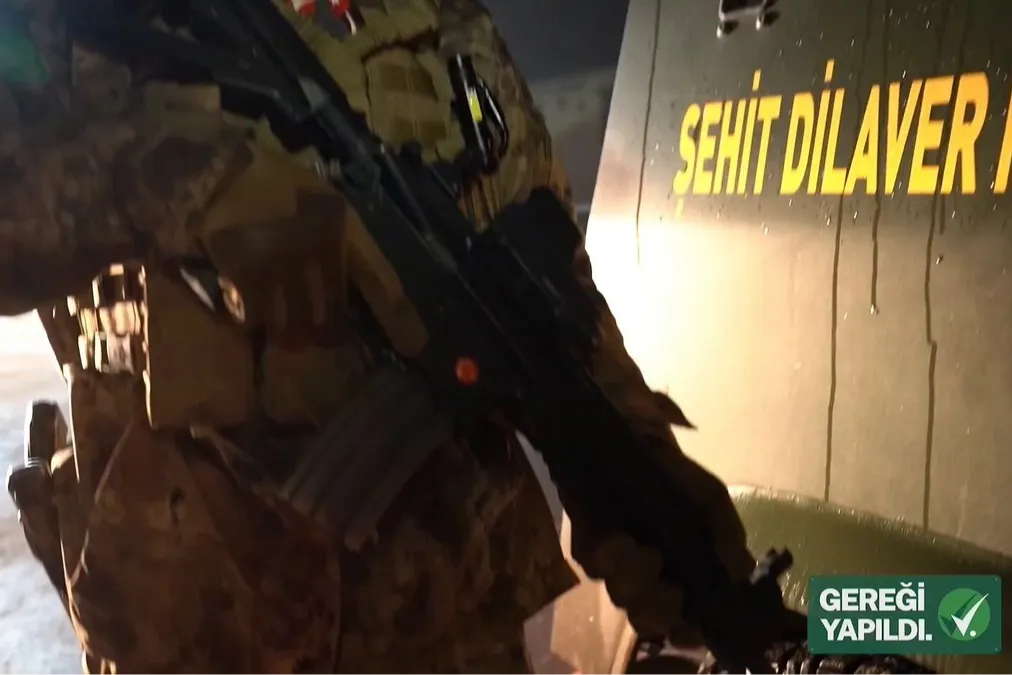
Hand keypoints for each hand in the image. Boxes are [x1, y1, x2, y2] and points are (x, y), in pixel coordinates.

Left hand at [567, 450, 800, 658]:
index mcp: (682, 567)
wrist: (626, 428)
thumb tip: (742, 573)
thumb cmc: (670, 467)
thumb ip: (726, 534)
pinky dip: (607, 559)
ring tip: (646, 552)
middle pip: (649, 616)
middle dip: (658, 611)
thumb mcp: (708, 497)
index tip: (690, 629)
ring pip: (621, 594)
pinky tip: (620, 540)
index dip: (687, 630)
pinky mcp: (586, 540)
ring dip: (635, 582)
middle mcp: (648, 570)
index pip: (684, 617)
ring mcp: (616, 558)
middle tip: (669, 591)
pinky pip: (592, 564)